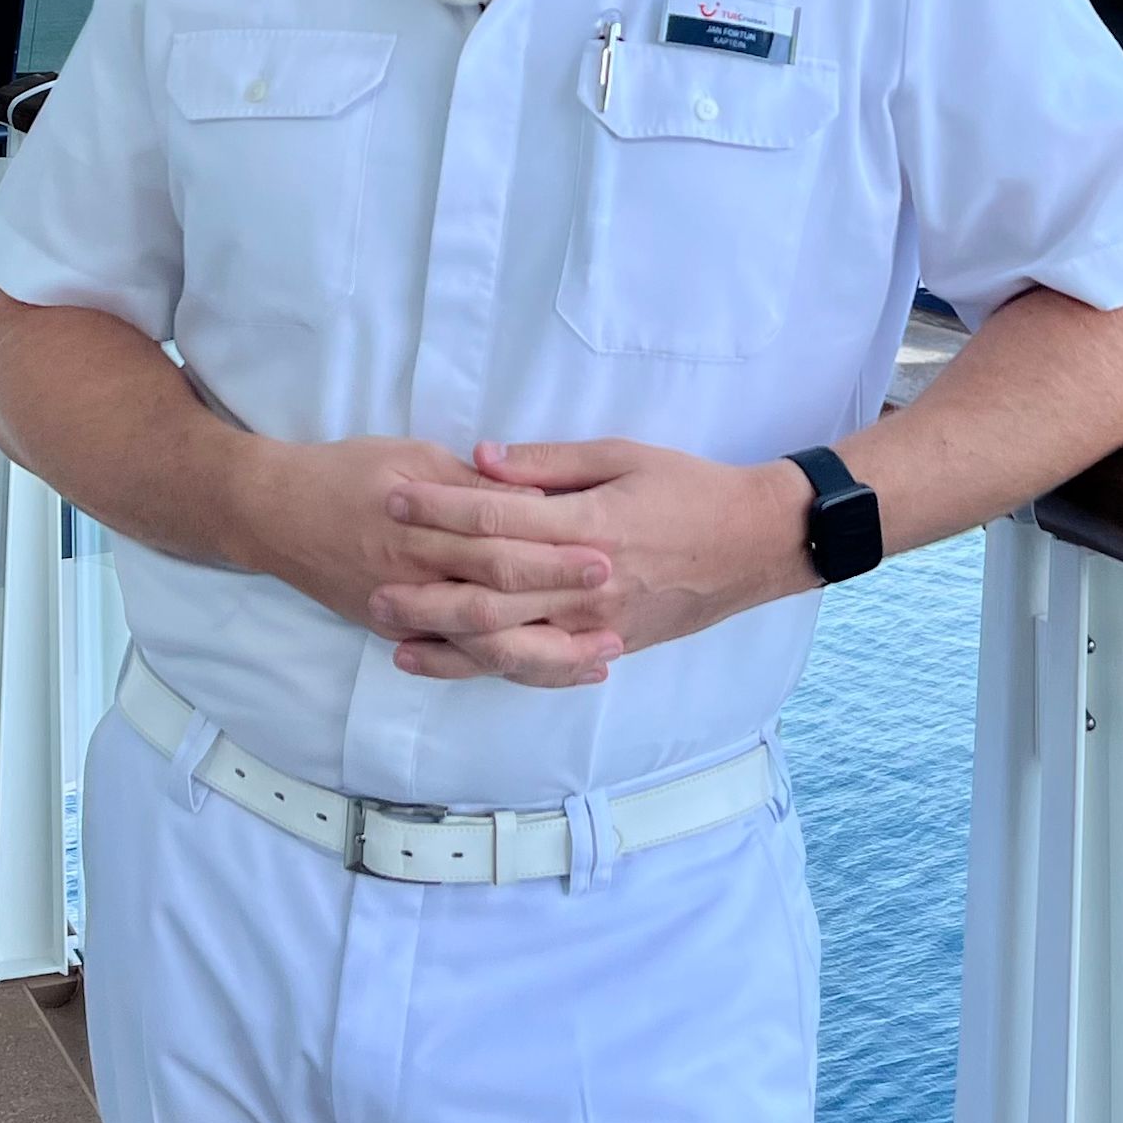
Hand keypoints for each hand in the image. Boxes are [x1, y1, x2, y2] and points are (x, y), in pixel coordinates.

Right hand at [229, 435, 617, 676]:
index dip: (553, 553)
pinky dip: (504, 668)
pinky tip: (546, 670)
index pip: (499, 546)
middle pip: (498, 602)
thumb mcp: (413, 456)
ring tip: (600, 658)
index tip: (604, 551)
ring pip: (483, 647)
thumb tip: (535, 496)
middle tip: (616, 609)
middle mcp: (415, 579)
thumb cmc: (347, 473)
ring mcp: (405, 616)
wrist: (274, 515)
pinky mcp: (396, 634)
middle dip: (560, 607)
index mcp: (422, 529)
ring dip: (544, 655)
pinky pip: (458, 661)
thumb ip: (473, 483)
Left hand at [378, 439, 814, 686]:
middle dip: (425, 584)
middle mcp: (586, 584)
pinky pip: (538, 666)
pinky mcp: (604, 648)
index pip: (497, 518)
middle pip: (490, 589)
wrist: (753, 544)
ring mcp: (595, 625)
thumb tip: (482, 459)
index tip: (394, 496)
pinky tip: (453, 661)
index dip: (440, 507)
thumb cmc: (688, 489)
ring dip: (445, 638)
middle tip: (369, 578)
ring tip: (393, 631)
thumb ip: (549, 463)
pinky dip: (490, 667)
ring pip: (507, 641)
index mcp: (588, 526)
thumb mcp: (622, 455)